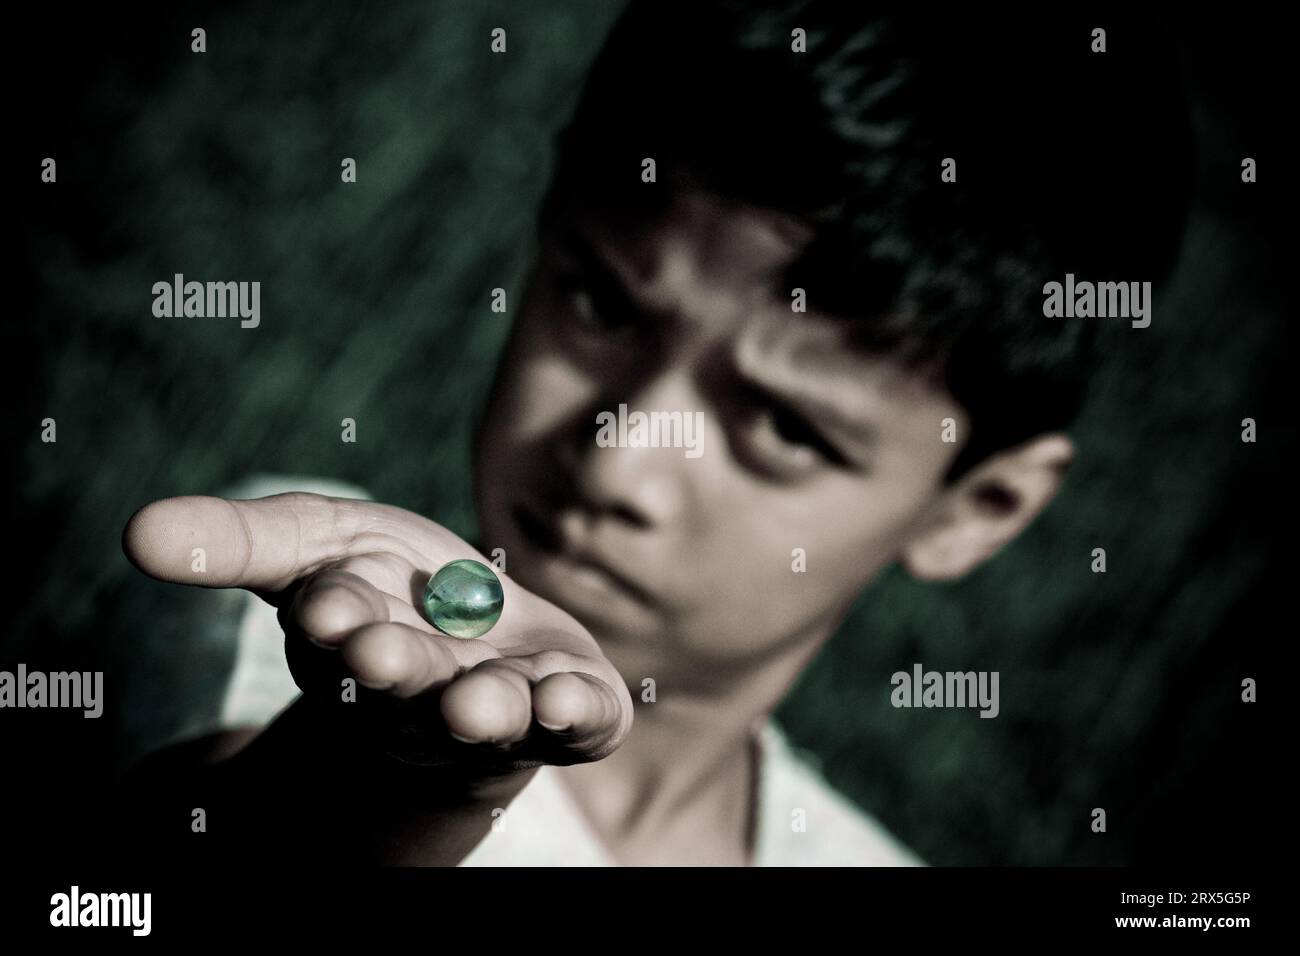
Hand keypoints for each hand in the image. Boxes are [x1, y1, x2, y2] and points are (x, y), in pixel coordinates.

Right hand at [123, 492, 633, 782]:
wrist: (481, 649)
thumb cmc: (392, 591)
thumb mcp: (316, 544)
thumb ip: (239, 542)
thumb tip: (136, 533)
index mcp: (354, 639)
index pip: (338, 625)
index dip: (334, 615)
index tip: (326, 603)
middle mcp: (421, 686)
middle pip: (405, 680)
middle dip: (394, 666)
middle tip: (380, 652)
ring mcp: (497, 705)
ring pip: (485, 714)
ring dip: (483, 708)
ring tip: (480, 703)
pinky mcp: (569, 710)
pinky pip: (576, 721)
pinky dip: (573, 712)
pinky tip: (567, 696)